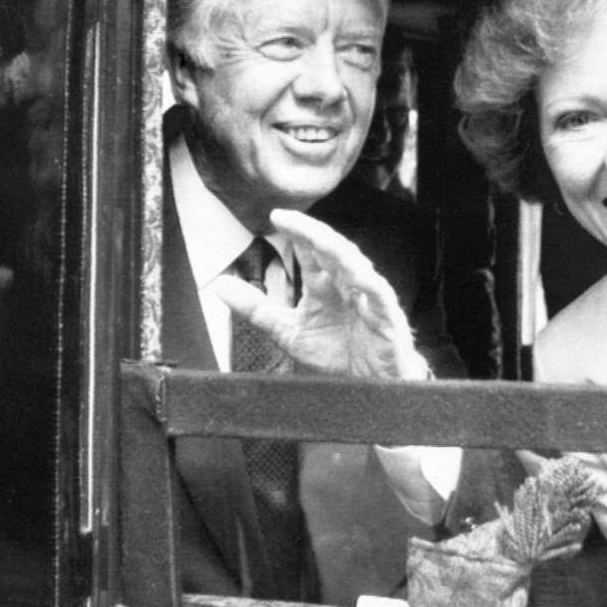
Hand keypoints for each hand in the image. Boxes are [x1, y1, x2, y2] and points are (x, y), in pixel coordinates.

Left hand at [211, 209, 429, 380]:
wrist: (366, 390)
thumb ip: (256, 308)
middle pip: (332, 250)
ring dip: (339, 251)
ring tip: (319, 239)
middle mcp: (347, 286)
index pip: (311, 251)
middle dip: (313, 233)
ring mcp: (368, 300)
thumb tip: (219, 284)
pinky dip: (371, 286)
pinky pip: (381, 298)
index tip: (275, 217)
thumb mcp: (288, 331)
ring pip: (357, 267)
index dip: (297, 232)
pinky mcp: (388, 320)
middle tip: (289, 219)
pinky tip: (358, 277)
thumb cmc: (336, 354)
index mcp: (325, 285)